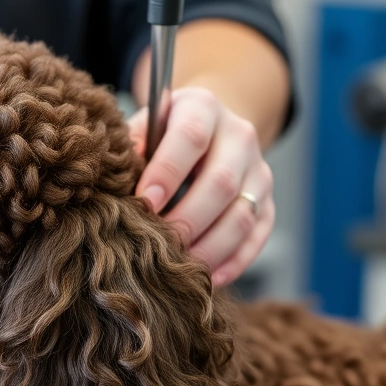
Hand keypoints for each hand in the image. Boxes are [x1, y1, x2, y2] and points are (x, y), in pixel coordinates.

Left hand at [128, 87, 274, 287]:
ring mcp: (259, 172)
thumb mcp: (143, 127)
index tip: (144, 201)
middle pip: (222, 182)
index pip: (190, 136)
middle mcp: (239, 136)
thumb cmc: (162, 135)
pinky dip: (235, 262)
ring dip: (210, 248)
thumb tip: (116, 184)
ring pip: (242, 216)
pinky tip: (208, 277)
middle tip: (159, 245)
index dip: (167, 171)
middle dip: (187, 219)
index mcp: (203, 107)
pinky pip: (257, 237)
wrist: (209, 130)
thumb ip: (130, 149)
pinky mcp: (269, 204)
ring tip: (179, 267)